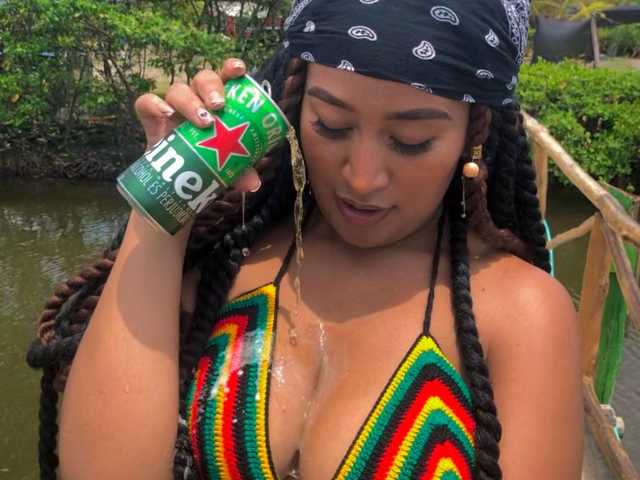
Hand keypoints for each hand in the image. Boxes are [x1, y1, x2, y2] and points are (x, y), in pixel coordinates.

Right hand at [134, 58, 260, 192]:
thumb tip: (253, 184)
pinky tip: (166, 114)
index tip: (240, 69)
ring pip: (178, 90)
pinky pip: (146, 103)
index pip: (225, 77)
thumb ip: (240, 171)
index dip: (231, 68)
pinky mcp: (152, 120)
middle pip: (202, 79)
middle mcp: (197, 99)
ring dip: (190, 102)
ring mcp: (174, 108)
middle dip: (212, 88)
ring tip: (203, 122)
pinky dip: (155, 104)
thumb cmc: (207, 164)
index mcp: (219, 102)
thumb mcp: (227, 169)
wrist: (177, 183)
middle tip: (220, 107)